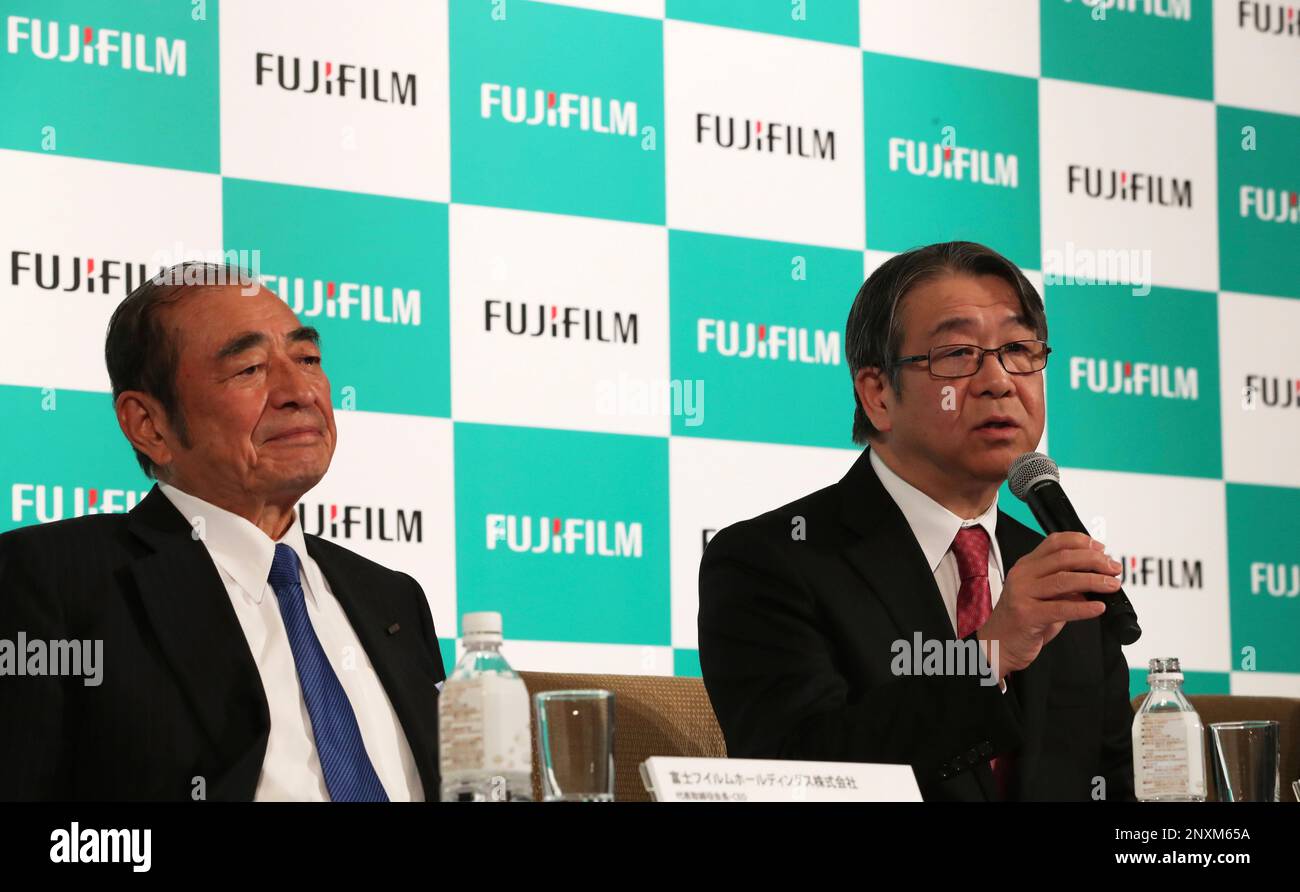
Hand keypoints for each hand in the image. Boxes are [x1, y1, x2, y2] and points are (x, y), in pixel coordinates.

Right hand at [976, 532, 1121, 680]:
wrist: (998, 645)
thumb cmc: (1023, 621)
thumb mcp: (1044, 598)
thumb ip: (1066, 588)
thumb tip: (1096, 580)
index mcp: (1027, 566)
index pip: (1055, 542)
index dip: (1081, 542)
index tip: (1102, 549)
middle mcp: (1023, 575)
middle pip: (1063, 558)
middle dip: (1094, 560)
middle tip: (1113, 568)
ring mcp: (1022, 594)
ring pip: (1064, 580)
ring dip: (1094, 581)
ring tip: (1112, 585)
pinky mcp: (1026, 615)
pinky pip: (1061, 608)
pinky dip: (1084, 608)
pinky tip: (1098, 608)